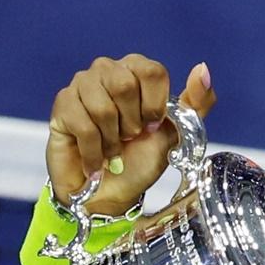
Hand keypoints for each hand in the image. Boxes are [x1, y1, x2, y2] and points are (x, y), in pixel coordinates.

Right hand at [46, 55, 216, 215]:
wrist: (110, 194)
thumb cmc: (140, 161)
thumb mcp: (176, 134)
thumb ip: (196, 103)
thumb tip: (203, 69)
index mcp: (136, 70)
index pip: (152, 71)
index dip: (154, 106)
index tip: (151, 127)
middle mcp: (107, 69)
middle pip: (125, 84)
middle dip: (132, 123)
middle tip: (129, 139)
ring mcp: (81, 84)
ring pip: (103, 107)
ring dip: (113, 140)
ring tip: (112, 150)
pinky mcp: (62, 105)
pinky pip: (84, 126)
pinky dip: (95, 153)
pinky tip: (97, 161)